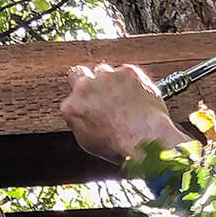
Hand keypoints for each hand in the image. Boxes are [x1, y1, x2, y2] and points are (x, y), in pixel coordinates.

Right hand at [60, 63, 187, 165]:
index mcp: (72, 106)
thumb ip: (79, 120)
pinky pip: (126, 72)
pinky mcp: (128, 72)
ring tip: (124, 99)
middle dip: (87, 79)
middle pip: (79, 72)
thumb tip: (83, 115)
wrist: (144, 139)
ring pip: (105, 71)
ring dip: (111, 81)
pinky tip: (137, 96)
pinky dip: (131, 81)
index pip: (70, 94)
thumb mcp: (88, 141)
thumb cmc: (119, 146)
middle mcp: (85, 87)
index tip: (89, 100)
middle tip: (100, 92)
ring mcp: (107, 77)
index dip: (81, 97)